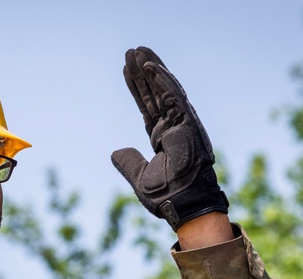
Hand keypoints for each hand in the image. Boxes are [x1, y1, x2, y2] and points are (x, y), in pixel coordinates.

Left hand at [111, 47, 228, 231]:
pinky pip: (174, 96)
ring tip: (137, 51)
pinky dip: (162, 80)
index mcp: (162, 138)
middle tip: (131, 52)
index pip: (147, 107)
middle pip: (154, 93)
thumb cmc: (166, 195)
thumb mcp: (138, 177)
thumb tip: (115, 152)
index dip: (137, 89)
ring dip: (150, 69)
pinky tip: (149, 66)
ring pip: (164, 89)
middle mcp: (172, 126)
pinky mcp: (187, 122)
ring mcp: (181, 123)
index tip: (126, 71)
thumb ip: (128, 162)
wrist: (182, 203)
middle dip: (142, 73)